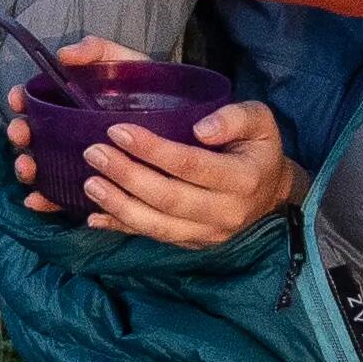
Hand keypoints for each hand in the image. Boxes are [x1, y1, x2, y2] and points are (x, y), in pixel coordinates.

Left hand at [71, 96, 303, 247]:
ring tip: (90, 183)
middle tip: (94, 153)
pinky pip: (153, 238)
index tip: (118, 130)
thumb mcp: (259, 120)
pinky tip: (94, 218)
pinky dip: (121, 228)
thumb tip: (201, 128)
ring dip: (119, 205)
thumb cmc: (257, 148)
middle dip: (126, 176)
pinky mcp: (193, 244)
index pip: (190, 165)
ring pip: (157, 225)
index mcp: (243, 178)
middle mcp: (227, 212)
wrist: (271, 193)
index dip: (152, 150)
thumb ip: (235, 117)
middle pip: (168, 198)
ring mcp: (209, 233)